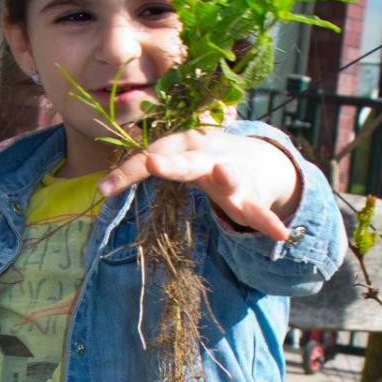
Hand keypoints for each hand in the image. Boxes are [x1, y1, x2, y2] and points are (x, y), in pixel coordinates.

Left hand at [98, 128, 300, 239]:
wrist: (262, 158)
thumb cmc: (205, 160)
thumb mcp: (178, 158)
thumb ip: (145, 167)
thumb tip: (101, 183)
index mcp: (184, 147)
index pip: (151, 157)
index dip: (127, 173)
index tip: (103, 189)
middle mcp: (208, 156)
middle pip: (185, 161)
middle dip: (170, 163)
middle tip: (153, 164)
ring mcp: (233, 174)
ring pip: (228, 176)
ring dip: (226, 176)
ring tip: (224, 178)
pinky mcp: (252, 197)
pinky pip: (259, 212)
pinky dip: (269, 223)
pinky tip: (280, 234)